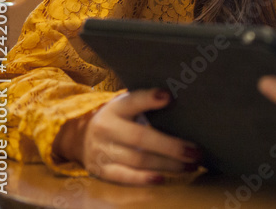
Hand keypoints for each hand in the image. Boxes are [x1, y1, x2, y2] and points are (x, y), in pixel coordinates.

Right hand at [56, 89, 201, 184]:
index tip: (170, 97)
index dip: (150, 98)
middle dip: (171, 146)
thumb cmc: (117, 118)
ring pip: (138, 159)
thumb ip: (147, 104)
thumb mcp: (126, 105)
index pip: (133, 101)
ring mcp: (102, 151)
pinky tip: (163, 178)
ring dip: (168, 164)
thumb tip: (182, 102)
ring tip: (190, 165)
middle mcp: (106, 128)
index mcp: (115, 108)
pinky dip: (144, 179)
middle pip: (141, 138)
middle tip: (196, 151)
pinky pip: (124, 176)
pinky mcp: (101, 170)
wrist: (79, 136)